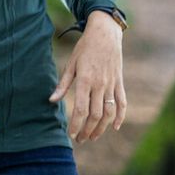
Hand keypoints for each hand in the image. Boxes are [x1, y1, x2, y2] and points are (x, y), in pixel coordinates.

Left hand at [51, 10, 125, 142]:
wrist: (105, 34)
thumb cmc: (84, 48)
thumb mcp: (70, 64)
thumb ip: (63, 84)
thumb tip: (52, 101)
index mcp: (85, 80)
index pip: (81, 109)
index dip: (76, 124)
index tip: (71, 134)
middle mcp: (100, 85)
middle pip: (95, 115)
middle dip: (88, 130)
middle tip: (80, 139)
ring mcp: (112, 84)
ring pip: (109, 112)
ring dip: (102, 127)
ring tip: (93, 136)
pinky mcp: (120, 83)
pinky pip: (122, 103)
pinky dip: (120, 116)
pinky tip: (114, 127)